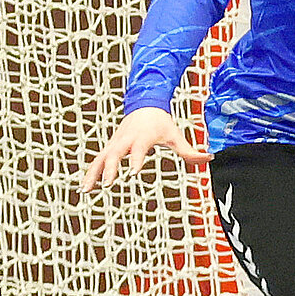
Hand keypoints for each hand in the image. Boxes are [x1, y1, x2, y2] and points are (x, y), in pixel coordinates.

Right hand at [80, 107, 211, 193]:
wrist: (144, 104)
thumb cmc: (161, 122)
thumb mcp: (176, 136)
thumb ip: (190, 151)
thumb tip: (209, 158)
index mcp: (142, 137)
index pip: (138, 150)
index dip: (135, 161)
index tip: (132, 174)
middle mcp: (125, 140)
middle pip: (114, 154)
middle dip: (110, 169)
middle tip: (108, 184)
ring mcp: (115, 143)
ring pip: (100, 159)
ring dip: (92, 174)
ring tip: (85, 192)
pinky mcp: (109, 146)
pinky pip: (97, 160)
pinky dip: (90, 173)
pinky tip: (85, 188)